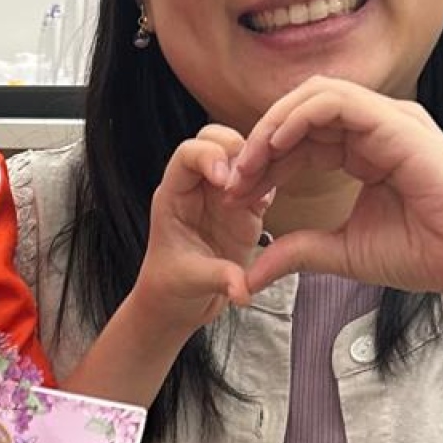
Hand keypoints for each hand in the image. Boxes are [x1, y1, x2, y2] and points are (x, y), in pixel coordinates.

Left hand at [129, 124, 274, 344]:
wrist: (181, 301)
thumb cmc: (172, 286)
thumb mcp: (192, 281)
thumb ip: (219, 279)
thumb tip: (244, 290)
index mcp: (174, 195)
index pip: (187, 154)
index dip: (207, 156)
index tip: (223, 179)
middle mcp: (198, 187)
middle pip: (215, 140)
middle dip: (236, 149)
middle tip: (249, 176)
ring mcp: (223, 194)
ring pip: (241, 155)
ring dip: (256, 164)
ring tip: (264, 192)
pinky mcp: (245, 208)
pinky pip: (260, 179)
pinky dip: (269, 181)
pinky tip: (271, 201)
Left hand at [228, 79, 442, 322]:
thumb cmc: (426, 252)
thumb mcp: (342, 252)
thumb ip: (298, 252)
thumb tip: (252, 273)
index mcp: (365, 151)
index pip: (301, 140)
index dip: (264, 163)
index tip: (238, 194)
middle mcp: (375, 128)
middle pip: (301, 113)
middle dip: (261, 142)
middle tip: (234, 177)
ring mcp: (387, 120)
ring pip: (314, 96)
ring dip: (273, 125)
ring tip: (250, 162)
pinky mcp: (396, 123)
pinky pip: (336, 102)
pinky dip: (299, 117)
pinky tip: (276, 145)